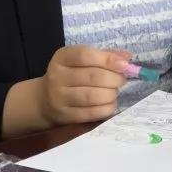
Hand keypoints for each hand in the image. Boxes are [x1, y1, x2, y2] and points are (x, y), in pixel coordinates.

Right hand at [2, 46, 130, 137]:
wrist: (44, 100)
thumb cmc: (70, 75)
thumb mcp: (81, 60)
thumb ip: (104, 56)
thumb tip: (127, 58)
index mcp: (62, 57)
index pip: (85, 55)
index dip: (107, 59)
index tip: (124, 64)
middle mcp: (57, 76)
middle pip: (93, 77)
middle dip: (114, 78)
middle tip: (122, 80)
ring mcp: (59, 98)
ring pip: (93, 96)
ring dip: (111, 94)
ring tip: (114, 92)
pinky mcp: (65, 116)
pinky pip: (91, 113)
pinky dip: (106, 108)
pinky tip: (110, 104)